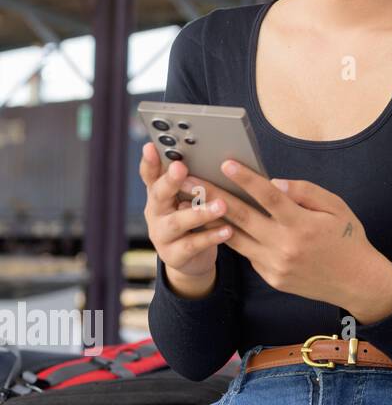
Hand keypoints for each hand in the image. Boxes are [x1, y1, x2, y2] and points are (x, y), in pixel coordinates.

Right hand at [139, 142, 231, 279]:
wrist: (191, 259)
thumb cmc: (193, 219)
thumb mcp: (188, 199)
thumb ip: (194, 181)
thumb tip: (215, 154)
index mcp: (159, 194)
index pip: (150, 175)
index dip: (149, 162)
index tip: (151, 146)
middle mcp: (155, 213)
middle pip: (159, 195)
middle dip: (169, 181)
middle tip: (180, 168)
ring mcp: (162, 235)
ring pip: (177, 222)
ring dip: (199, 212)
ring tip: (221, 205)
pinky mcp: (174, 255)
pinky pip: (193, 245)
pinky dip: (211, 236)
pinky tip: (228, 230)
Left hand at [179, 160, 391, 311]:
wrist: (357, 282)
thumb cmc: (348, 239)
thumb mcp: (337, 207)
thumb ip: (306, 191)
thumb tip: (276, 182)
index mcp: (303, 224)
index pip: (268, 196)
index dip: (246, 178)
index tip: (226, 163)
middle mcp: (285, 246)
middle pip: (241, 216)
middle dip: (212, 196)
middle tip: (189, 181)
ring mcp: (275, 265)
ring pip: (235, 238)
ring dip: (210, 219)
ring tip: (191, 203)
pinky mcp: (271, 277)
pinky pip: (249, 253)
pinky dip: (234, 238)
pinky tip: (219, 225)